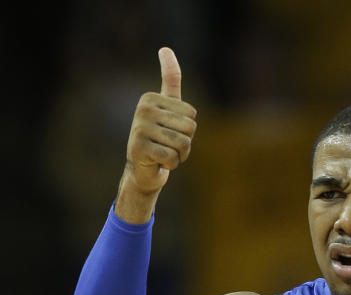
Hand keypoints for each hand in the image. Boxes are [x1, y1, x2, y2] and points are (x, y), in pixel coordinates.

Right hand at [118, 48, 196, 214]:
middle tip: (168, 147)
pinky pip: (172, 158)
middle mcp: (143, 109)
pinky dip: (171, 165)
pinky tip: (158, 163)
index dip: (188, 131)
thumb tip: (165, 48)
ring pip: (182, 144)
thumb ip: (170, 80)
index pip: (192, 115)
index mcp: (151, 98)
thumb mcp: (168, 109)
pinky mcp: (139, 148)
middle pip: (189, 128)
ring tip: (164, 155)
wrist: (143, 170)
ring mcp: (139, 128)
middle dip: (185, 144)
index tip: (171, 133)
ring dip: (179, 156)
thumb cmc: (160, 139)